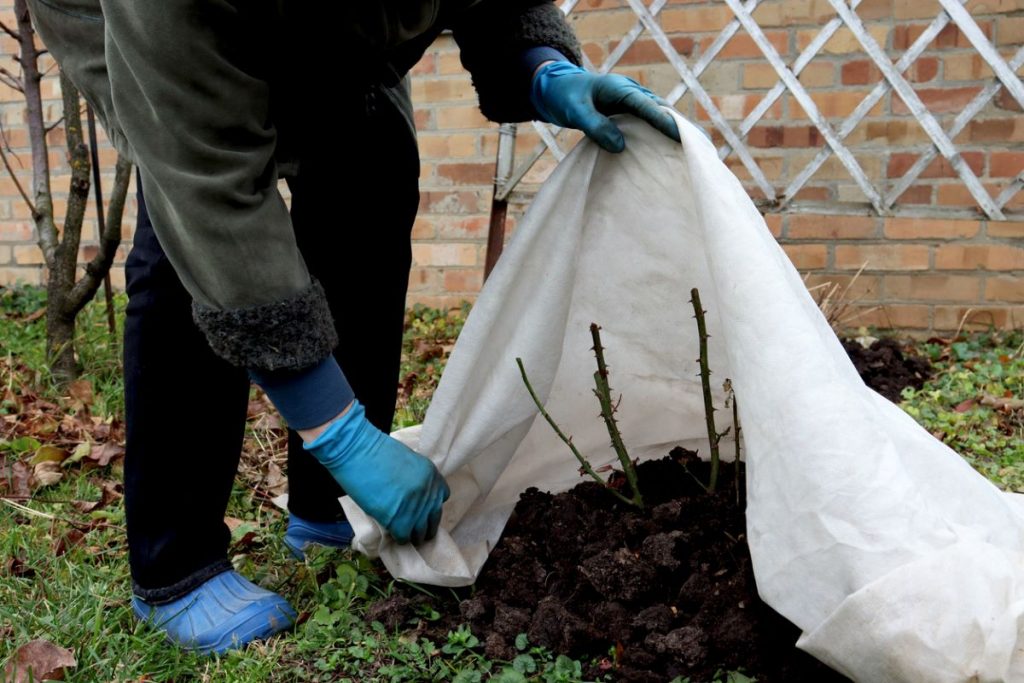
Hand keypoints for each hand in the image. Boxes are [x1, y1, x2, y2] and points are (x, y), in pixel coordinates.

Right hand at [302, 400, 449, 544]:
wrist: (357, 451)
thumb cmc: (375, 451)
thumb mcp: (407, 460)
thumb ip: (415, 478)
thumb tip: (412, 495)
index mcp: (432, 475)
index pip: (442, 497)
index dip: (430, 505)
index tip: (421, 509)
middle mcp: (428, 493)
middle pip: (434, 519)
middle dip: (424, 525)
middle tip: (413, 528)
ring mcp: (416, 508)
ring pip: (420, 533)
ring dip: (412, 535)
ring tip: (403, 534)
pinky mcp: (399, 521)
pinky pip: (403, 537)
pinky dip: (398, 538)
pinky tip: (391, 533)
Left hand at [530, 61, 680, 152]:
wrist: (558, 87)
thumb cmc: (565, 97)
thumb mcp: (575, 111)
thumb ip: (596, 126)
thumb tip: (620, 146)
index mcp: (620, 89)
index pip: (648, 106)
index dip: (665, 122)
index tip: (681, 137)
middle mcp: (632, 92)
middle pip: (662, 109)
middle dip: (680, 126)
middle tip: (701, 145)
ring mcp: (633, 101)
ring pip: (660, 115)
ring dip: (675, 130)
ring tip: (695, 150)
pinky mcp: (630, 111)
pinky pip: (650, 122)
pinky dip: (662, 133)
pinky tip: (671, 149)